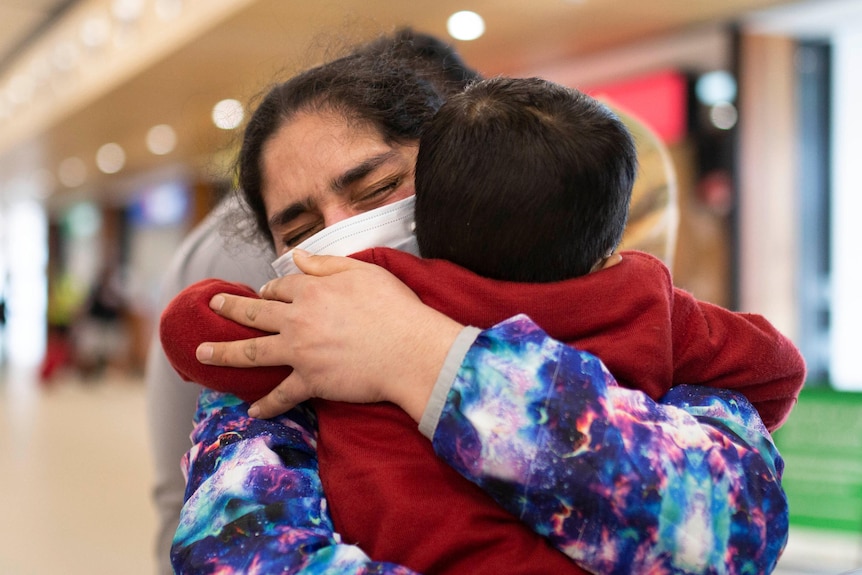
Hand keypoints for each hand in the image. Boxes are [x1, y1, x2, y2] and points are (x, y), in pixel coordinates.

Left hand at [196, 251, 462, 420]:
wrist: (409, 351)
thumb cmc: (395, 308)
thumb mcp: (363, 272)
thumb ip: (326, 264)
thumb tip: (297, 257)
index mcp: (312, 290)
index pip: (280, 286)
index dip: (270, 288)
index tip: (265, 291)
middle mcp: (298, 319)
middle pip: (254, 313)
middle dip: (229, 308)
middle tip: (213, 306)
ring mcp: (300, 352)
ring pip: (252, 352)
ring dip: (223, 353)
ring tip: (201, 354)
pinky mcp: (310, 381)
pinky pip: (281, 395)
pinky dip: (266, 405)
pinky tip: (251, 411)